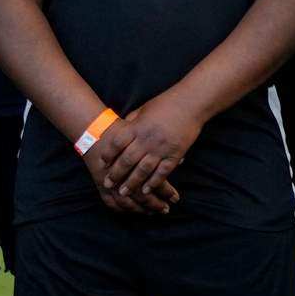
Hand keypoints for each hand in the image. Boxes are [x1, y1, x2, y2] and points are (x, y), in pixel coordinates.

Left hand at [92, 98, 195, 213]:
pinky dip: (153, 182)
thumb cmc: (166, 103)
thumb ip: (132, 122)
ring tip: (123, 193)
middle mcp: (147, 139)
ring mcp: (161, 148)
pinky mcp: (175, 154)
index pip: (118, 143)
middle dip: (116, 174)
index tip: (103, 163)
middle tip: (108, 184)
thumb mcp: (144, 109)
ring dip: (132, 183)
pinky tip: (146, 190)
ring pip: (143, 170)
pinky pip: (162, 172)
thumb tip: (119, 131)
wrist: (191, 103)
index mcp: (138, 127)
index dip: (109, 154)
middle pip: (127, 160)